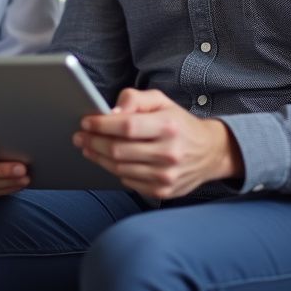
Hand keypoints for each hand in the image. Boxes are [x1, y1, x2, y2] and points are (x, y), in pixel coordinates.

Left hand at [73, 88, 242, 198]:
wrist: (210, 152)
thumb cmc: (179, 122)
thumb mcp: (161, 100)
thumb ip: (134, 99)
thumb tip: (111, 111)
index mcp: (168, 126)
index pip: (127, 126)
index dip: (102, 125)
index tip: (85, 121)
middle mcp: (169, 153)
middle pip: (119, 150)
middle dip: (93, 142)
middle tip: (80, 136)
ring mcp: (166, 176)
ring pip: (120, 168)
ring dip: (98, 157)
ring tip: (88, 147)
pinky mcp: (163, 191)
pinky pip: (128, 182)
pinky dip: (115, 170)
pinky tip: (108, 160)